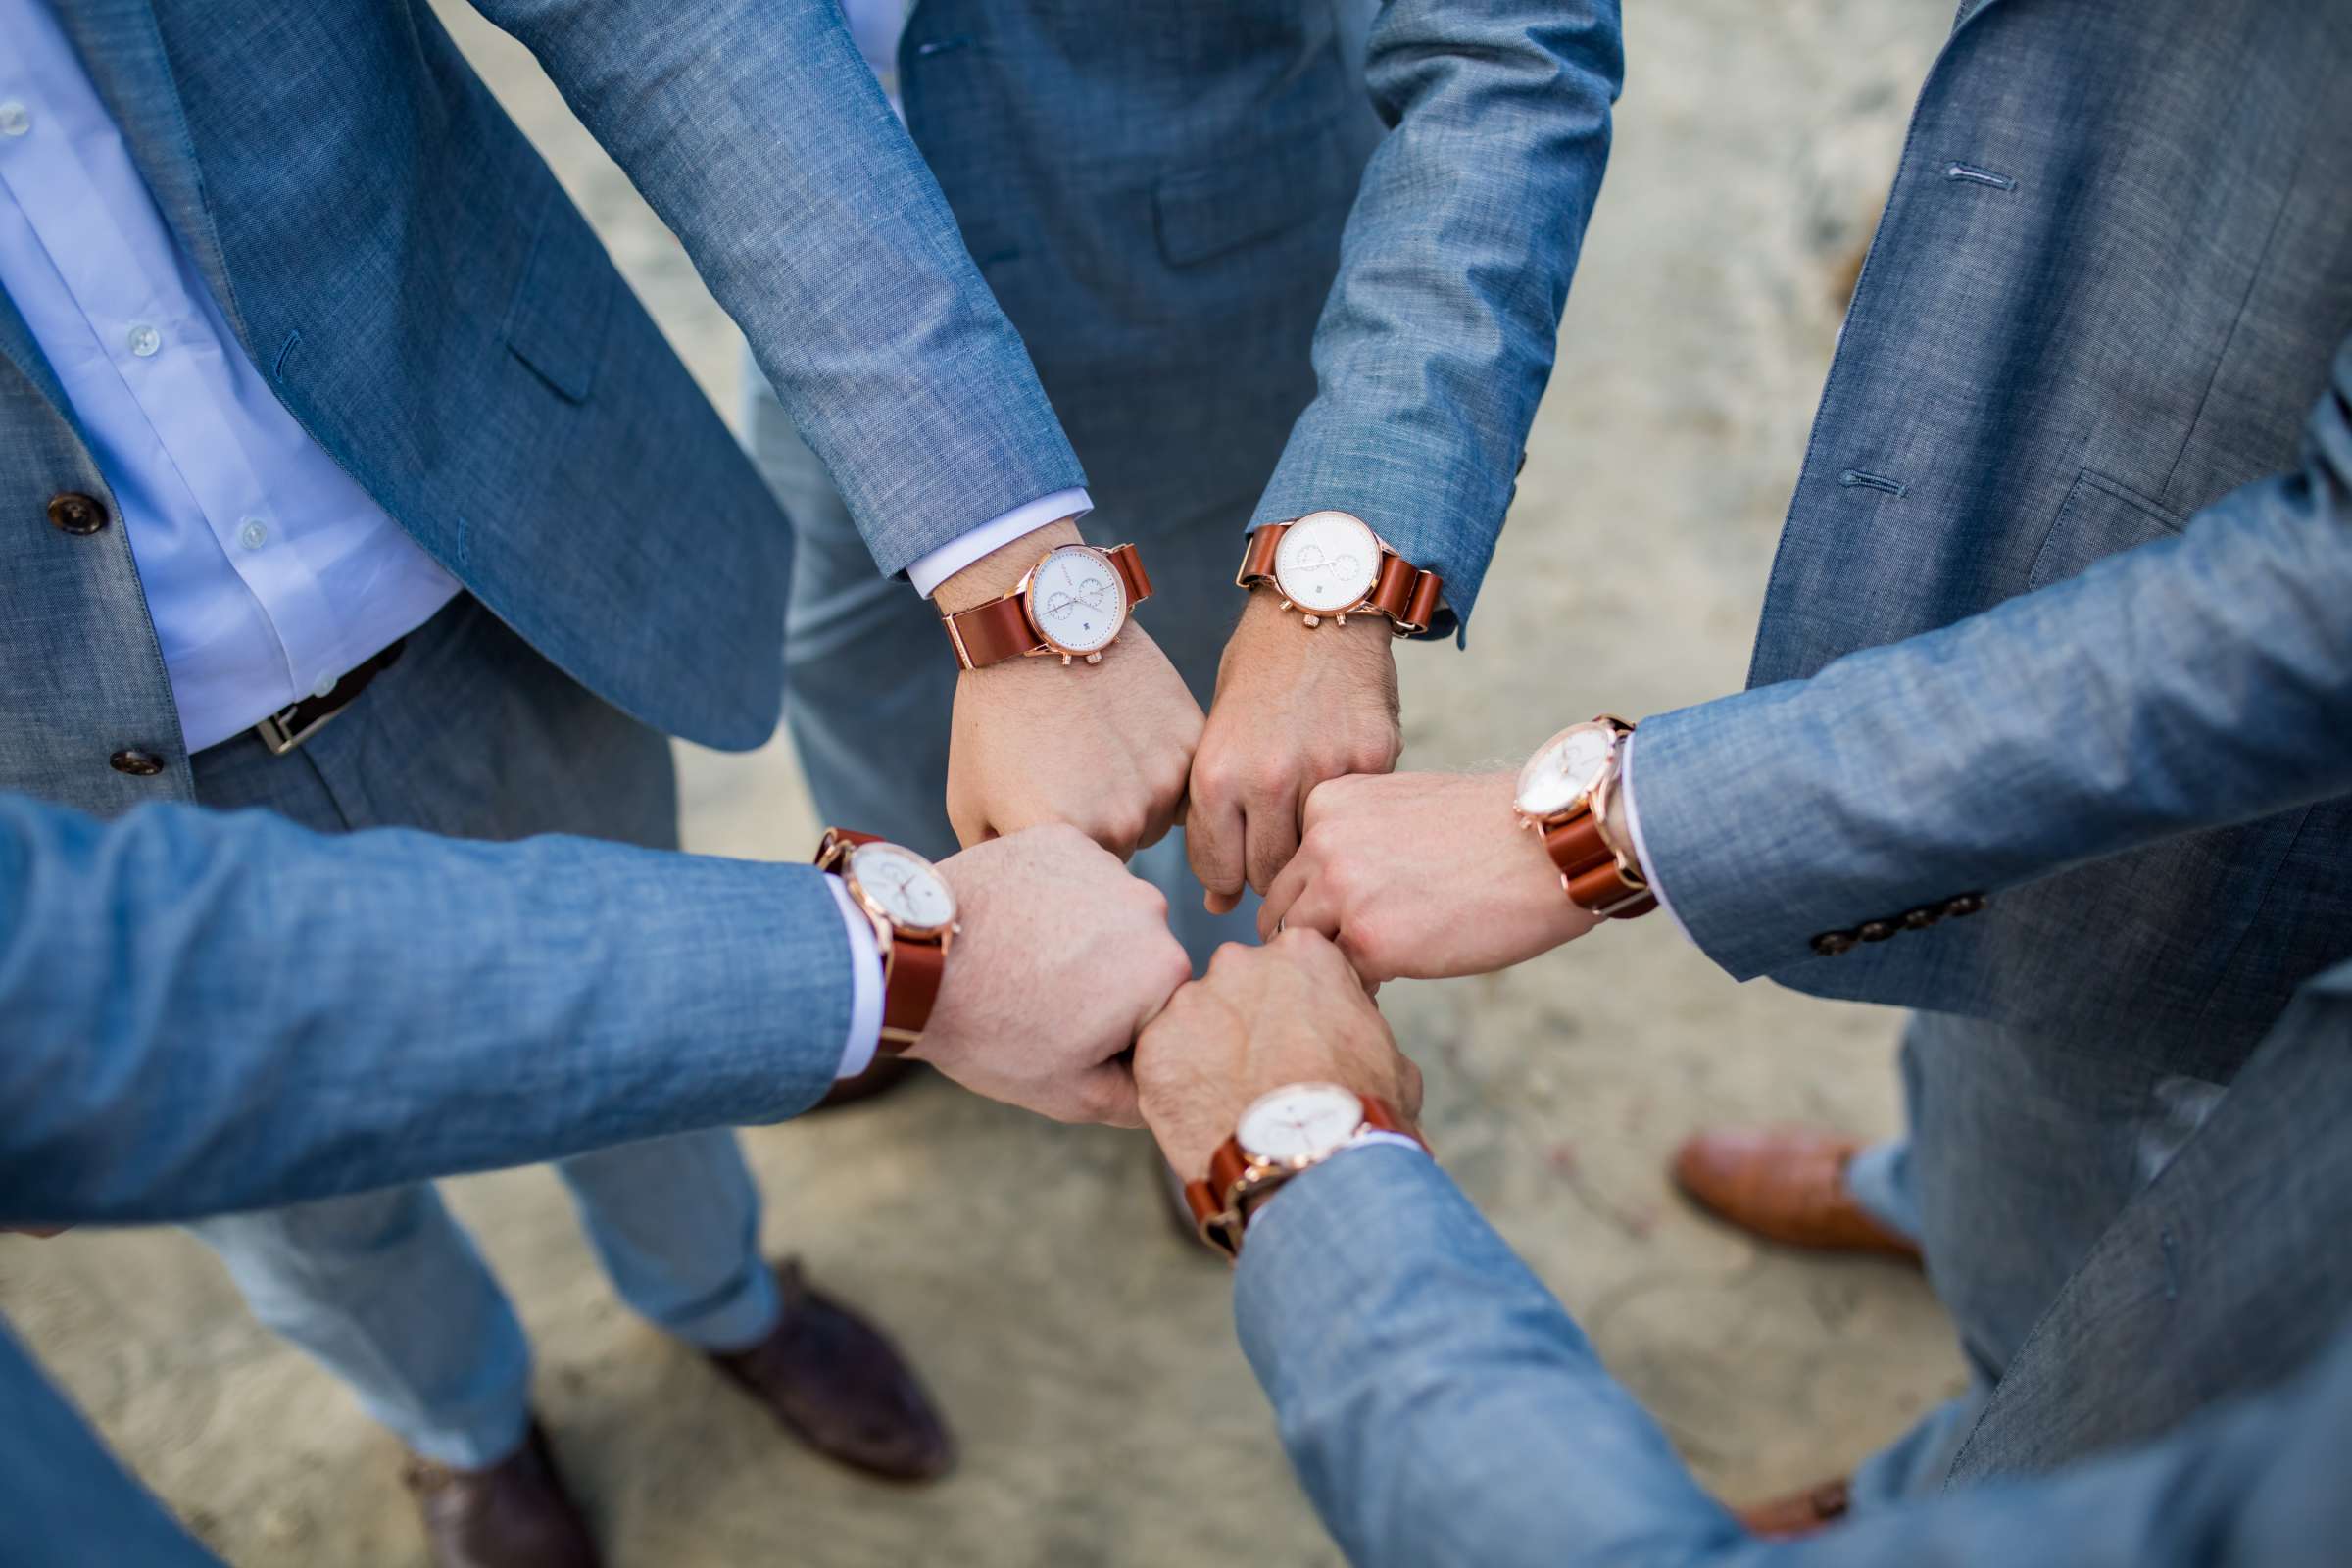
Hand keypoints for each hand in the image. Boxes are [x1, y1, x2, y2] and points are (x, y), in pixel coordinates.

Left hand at [910, 824, 1191, 1125]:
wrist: (915, 963)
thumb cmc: (990, 1033)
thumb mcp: (1072, 1094)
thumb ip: (1140, 1097)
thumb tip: (1166, 1087)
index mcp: (1164, 971)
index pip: (1164, 1010)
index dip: (1123, 1032)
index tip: (1073, 1036)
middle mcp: (1149, 906)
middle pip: (1140, 956)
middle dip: (1107, 980)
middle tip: (1044, 1000)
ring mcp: (1103, 865)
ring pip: (1108, 913)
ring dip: (1082, 935)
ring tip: (1024, 960)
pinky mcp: (1060, 838)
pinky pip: (1073, 876)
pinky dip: (1050, 896)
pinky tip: (1012, 922)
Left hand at [940, 521, 1201, 857]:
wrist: (1037, 629)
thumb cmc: (992, 719)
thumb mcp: (970, 806)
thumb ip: (1002, 866)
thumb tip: (1019, 908)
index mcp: (1061, 842)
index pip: (1079, 884)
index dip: (1062, 852)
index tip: (1046, 817)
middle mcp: (1120, 823)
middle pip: (1122, 854)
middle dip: (1100, 828)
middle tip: (1071, 776)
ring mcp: (1161, 782)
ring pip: (1157, 819)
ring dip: (1136, 799)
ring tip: (1097, 751)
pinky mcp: (1189, 743)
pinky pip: (1184, 781)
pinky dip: (1161, 763)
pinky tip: (1125, 730)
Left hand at [1134, 928, 1421, 1179]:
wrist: (1313, 1163)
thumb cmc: (1359, 1111)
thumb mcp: (1385, 1050)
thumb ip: (1352, 1020)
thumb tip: (1347, 1031)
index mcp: (1301, 953)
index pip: (1287, 966)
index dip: (1291, 1008)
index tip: (1294, 1041)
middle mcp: (1240, 962)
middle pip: (1234, 987)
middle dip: (1242, 1023)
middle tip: (1258, 1074)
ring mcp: (1192, 1002)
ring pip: (1192, 1022)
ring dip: (1204, 1053)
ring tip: (1230, 1102)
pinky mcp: (1156, 1047)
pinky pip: (1161, 1060)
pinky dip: (1174, 1086)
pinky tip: (1202, 1116)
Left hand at [1187, 590, 1400, 913]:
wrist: (1319, 609)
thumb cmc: (1257, 675)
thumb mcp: (1217, 740)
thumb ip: (1214, 819)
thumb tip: (1218, 902)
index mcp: (1217, 775)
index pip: (1218, 874)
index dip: (1227, 880)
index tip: (1238, 869)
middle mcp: (1268, 779)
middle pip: (1269, 876)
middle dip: (1270, 873)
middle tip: (1278, 848)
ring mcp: (1324, 771)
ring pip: (1317, 856)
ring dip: (1312, 849)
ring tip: (1308, 822)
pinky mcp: (1373, 759)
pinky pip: (1358, 816)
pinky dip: (1353, 814)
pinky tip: (1343, 786)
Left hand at [1260, 771, 1597, 982]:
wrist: (1548, 845)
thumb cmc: (1488, 827)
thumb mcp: (1398, 808)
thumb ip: (1351, 841)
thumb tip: (1323, 895)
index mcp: (1325, 805)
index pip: (1289, 870)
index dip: (1315, 901)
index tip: (1348, 915)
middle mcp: (1321, 844)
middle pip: (1283, 912)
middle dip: (1315, 938)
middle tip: (1357, 952)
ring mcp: (1341, 893)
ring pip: (1304, 950)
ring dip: (1335, 965)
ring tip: (1381, 963)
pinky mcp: (1370, 941)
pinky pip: (1346, 979)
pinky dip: (1370, 985)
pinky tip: (1408, 969)